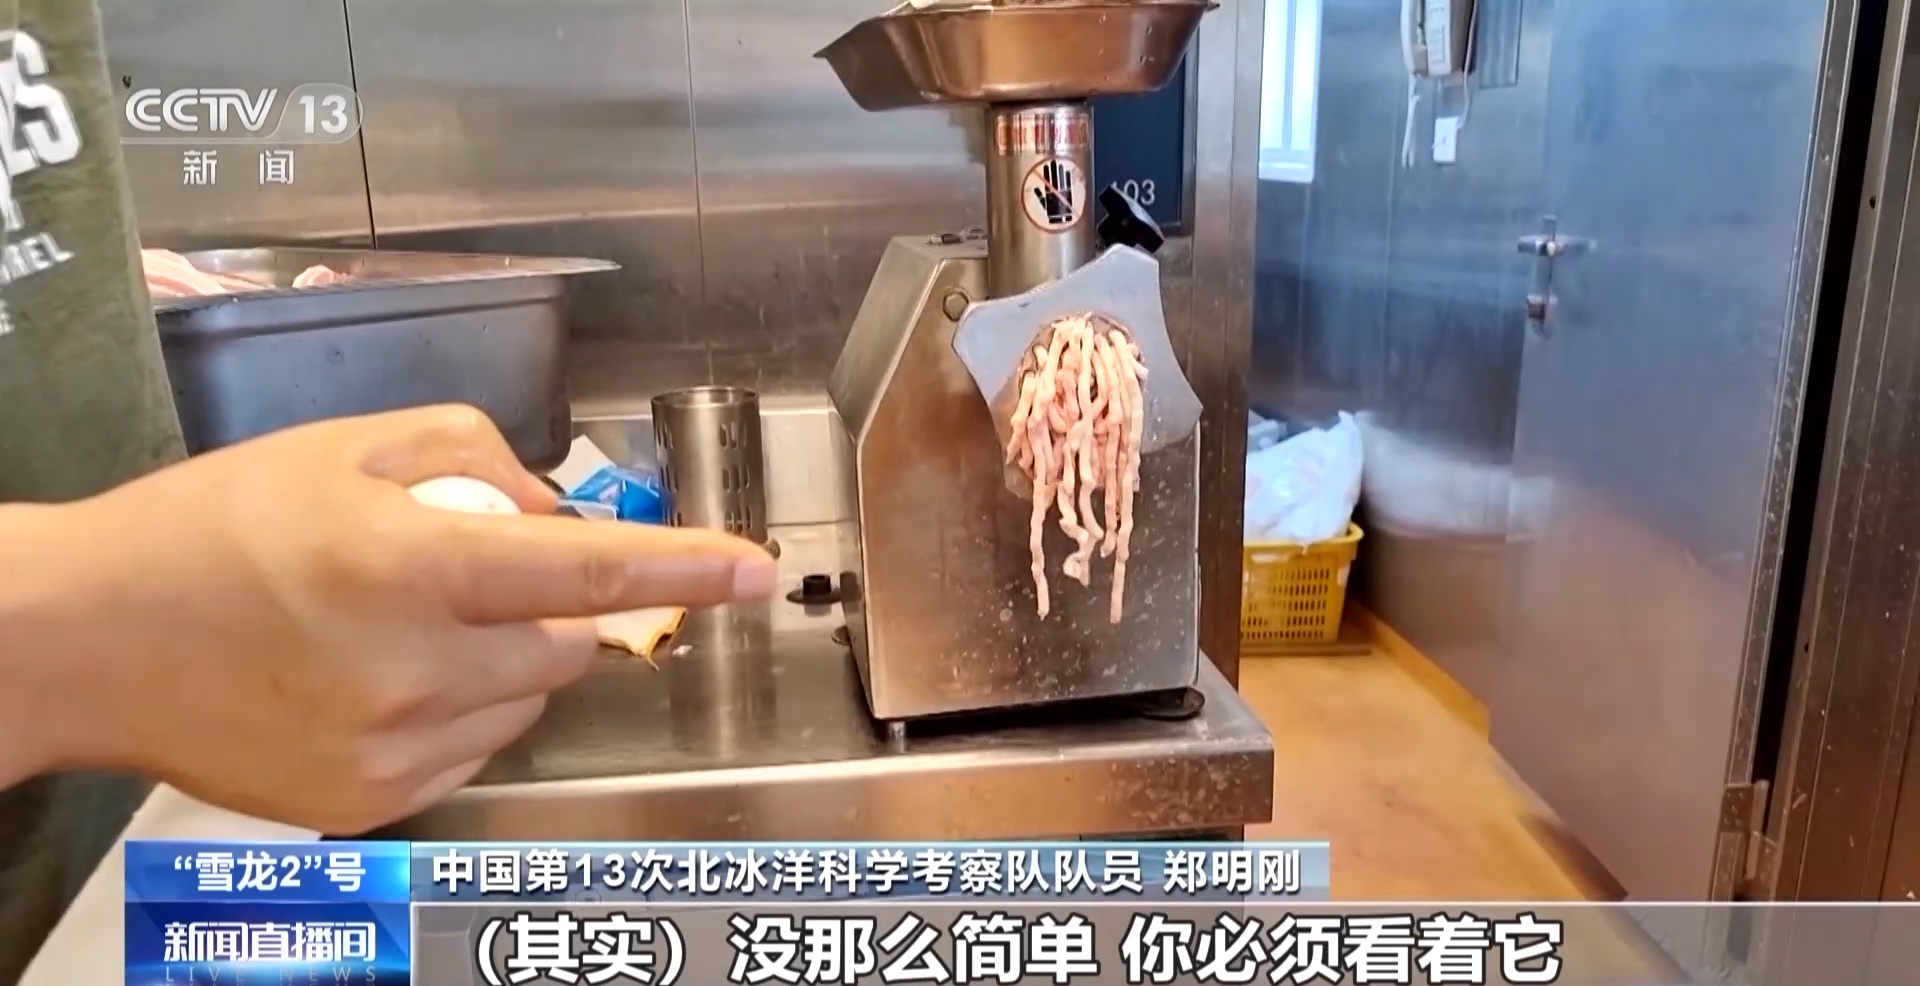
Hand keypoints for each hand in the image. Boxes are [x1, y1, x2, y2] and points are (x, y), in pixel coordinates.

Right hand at [0, 405, 774, 832]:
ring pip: (526, 701)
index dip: (684, 568)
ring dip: (504, 661)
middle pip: (568, 645)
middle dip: (547, 606)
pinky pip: (474, 752)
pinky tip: (376, 680)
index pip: (588, 572)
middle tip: (462, 574)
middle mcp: (415, 670)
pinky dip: (458, 711)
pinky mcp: (370, 805)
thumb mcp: (341, 449)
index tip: (757, 571)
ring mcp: (393, 750)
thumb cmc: (211, 527)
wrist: (87, 640)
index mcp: (413, 566)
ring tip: (399, 629)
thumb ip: (472, 459)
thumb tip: (555, 512)